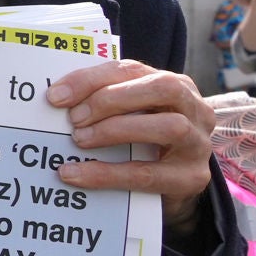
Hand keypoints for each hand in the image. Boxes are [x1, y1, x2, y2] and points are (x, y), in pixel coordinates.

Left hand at [44, 59, 217, 235]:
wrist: (174, 186)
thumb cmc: (146, 143)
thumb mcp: (131, 115)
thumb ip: (106, 100)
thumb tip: (59, 98)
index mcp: (176, 85)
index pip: (132, 69)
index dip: (92, 79)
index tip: (57, 95)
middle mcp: (195, 109)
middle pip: (162, 88)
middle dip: (112, 99)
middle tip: (74, 118)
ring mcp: (198, 144)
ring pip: (168, 127)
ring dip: (117, 130)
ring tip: (80, 139)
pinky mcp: (191, 178)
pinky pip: (147, 174)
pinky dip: (108, 174)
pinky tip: (76, 173)